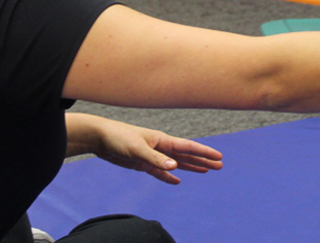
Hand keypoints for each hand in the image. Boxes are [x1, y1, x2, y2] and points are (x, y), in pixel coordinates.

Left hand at [70, 115, 222, 184]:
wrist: (100, 137)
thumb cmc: (118, 138)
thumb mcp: (137, 149)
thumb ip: (155, 158)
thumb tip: (175, 166)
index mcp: (162, 140)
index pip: (188, 147)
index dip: (204, 152)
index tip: (219, 157)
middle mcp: (160, 147)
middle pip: (186, 155)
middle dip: (203, 160)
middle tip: (219, 165)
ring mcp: (152, 155)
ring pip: (176, 163)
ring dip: (191, 167)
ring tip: (206, 171)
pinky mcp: (142, 163)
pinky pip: (160, 172)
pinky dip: (169, 177)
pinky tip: (177, 181)